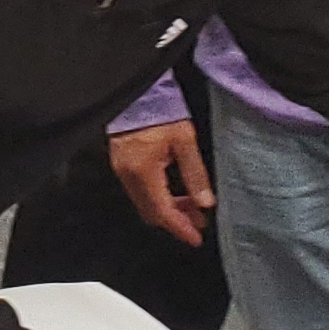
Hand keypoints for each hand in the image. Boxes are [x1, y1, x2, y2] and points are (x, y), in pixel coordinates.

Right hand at [109, 121, 214, 246]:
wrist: (139, 91)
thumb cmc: (161, 110)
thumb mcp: (184, 139)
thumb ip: (195, 173)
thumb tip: (206, 202)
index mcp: (143, 172)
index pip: (163, 212)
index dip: (180, 228)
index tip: (195, 238)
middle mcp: (128, 176)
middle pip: (152, 212)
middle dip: (177, 220)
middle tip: (199, 222)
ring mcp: (122, 170)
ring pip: (146, 203)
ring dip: (169, 209)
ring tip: (194, 207)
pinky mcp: (122, 164)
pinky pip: (140, 191)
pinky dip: (159, 197)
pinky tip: (176, 193)